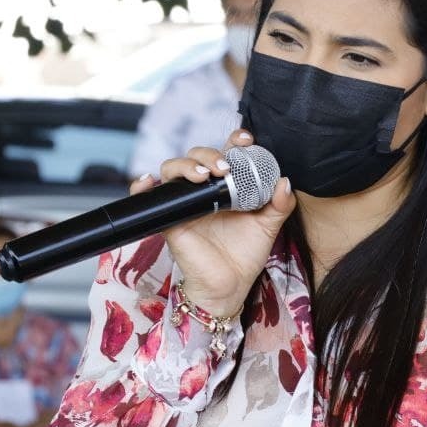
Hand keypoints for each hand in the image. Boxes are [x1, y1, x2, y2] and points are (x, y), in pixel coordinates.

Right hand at [134, 131, 295, 315]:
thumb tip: (284, 182)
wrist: (229, 285)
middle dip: (208, 155)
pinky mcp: (169, 220)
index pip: (225, 153)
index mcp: (227, 186)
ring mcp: (184, 203)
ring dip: (184, 165)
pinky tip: (147, 182)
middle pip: (196, 156)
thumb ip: (279, 204)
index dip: (233, 140)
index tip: (246, 140)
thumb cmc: (245, 255)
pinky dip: (141, 187)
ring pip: (172, 169)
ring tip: (202, 176)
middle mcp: (203, 190)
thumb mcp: (268, 225)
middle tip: (224, 169)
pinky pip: (147, 199)